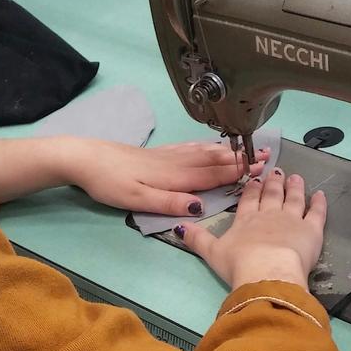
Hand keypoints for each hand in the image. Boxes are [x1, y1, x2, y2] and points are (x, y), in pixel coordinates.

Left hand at [66, 138, 269, 215]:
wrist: (84, 158)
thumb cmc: (108, 183)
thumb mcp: (137, 199)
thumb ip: (169, 202)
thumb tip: (200, 206)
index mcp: (175, 176)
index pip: (213, 174)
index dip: (238, 171)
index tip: (261, 167)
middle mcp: (176, 162)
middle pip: (214, 160)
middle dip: (240, 158)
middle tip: (265, 154)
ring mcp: (168, 155)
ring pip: (204, 152)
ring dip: (228, 151)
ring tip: (246, 148)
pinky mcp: (158, 152)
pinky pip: (190, 147)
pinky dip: (207, 145)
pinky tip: (210, 145)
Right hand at [174, 169, 326, 291]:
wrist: (267, 271)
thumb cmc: (239, 264)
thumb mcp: (212, 253)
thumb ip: (197, 239)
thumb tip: (178, 227)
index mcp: (246, 220)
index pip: (249, 200)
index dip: (252, 190)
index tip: (255, 180)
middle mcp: (269, 215)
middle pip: (272, 195)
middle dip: (274, 182)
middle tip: (277, 171)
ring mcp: (291, 220)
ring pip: (293, 198)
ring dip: (294, 187)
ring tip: (295, 177)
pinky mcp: (311, 229)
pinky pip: (316, 212)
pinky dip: (319, 202)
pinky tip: (320, 194)